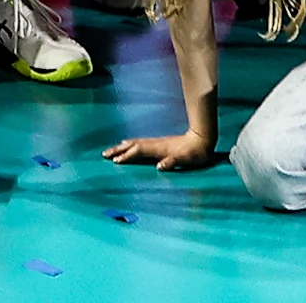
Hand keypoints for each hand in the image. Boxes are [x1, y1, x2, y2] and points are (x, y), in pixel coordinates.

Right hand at [105, 127, 221, 170]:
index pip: (139, 151)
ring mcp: (157, 142)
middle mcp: (155, 144)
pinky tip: (129, 145)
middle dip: (118, 150)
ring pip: (135, 143)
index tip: (115, 161)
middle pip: (133, 146)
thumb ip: (172, 162)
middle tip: (104, 154)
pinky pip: (140, 143)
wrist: (202, 139)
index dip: (127, 156)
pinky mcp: (159, 143)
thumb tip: (159, 167)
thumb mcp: (186, 159)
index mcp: (159, 149)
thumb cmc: (194, 153)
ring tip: (112, 150)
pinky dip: (131, 144)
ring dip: (122, 146)